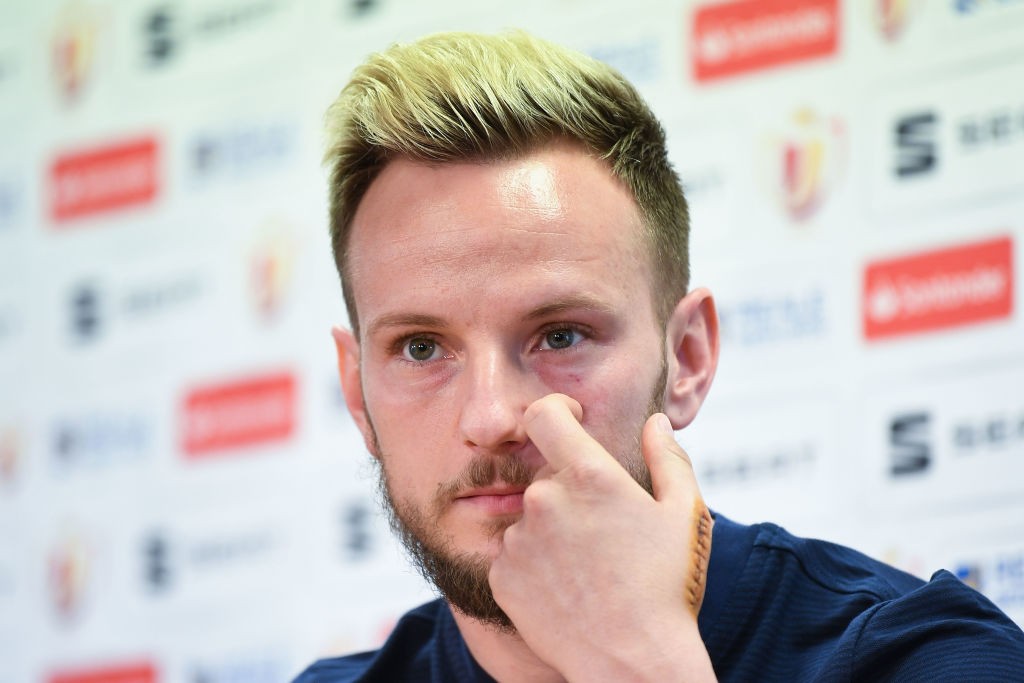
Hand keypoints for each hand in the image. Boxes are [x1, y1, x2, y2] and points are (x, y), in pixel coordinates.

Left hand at [488, 393, 715, 681]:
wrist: (631, 662)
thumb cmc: (666, 588)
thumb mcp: (683, 514)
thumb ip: (667, 457)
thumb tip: (653, 422)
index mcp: (588, 476)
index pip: (544, 414)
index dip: (556, 409)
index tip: (570, 420)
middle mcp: (544, 501)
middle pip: (547, 476)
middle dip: (571, 493)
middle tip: (605, 533)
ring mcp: (518, 540)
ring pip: (532, 518)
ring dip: (552, 531)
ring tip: (589, 569)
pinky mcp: (502, 575)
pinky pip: (515, 554)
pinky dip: (536, 565)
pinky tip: (568, 589)